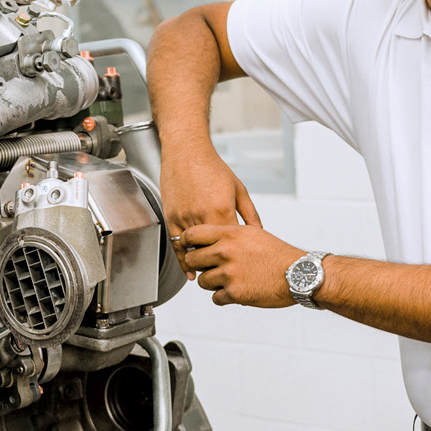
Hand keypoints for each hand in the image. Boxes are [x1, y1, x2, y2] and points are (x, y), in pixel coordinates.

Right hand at [159, 146, 261, 278]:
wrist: (187, 151)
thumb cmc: (213, 167)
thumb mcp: (239, 190)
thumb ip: (249, 214)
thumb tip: (259, 234)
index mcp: (221, 211)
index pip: (230, 246)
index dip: (237, 261)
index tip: (243, 271)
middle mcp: (201, 216)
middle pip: (210, 253)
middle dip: (218, 268)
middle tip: (226, 279)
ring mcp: (184, 217)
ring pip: (192, 251)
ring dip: (200, 265)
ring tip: (210, 276)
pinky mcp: (171, 216)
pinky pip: (176, 244)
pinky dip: (183, 259)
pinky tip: (189, 270)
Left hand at [178, 223, 305, 306]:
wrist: (298, 273)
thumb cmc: (276, 254)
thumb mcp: (251, 233)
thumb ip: (227, 235)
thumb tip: (205, 240)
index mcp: (230, 234)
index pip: (192, 235)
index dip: (186, 242)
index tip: (188, 248)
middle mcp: (226, 252)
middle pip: (192, 260)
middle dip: (199, 266)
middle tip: (211, 268)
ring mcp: (229, 273)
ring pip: (202, 281)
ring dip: (212, 283)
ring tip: (229, 280)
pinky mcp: (235, 293)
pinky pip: (215, 298)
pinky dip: (224, 297)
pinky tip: (236, 291)